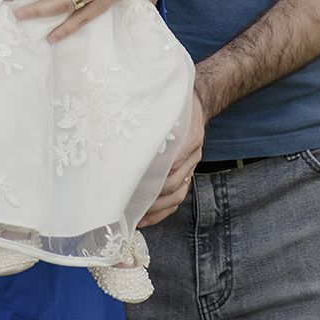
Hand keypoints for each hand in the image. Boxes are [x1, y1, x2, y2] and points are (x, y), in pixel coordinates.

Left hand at [138, 91, 204, 226]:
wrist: (197, 102)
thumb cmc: (174, 102)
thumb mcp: (165, 104)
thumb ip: (151, 116)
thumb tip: (122, 120)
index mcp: (187, 135)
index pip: (170, 161)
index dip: (151, 173)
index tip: (130, 178)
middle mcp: (192, 153)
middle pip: (172, 182)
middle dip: (148, 193)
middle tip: (125, 197)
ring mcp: (192, 164)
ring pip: (177, 194)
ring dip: (154, 207)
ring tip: (134, 213)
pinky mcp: (188, 171)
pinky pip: (178, 197)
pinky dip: (161, 211)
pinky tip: (144, 218)